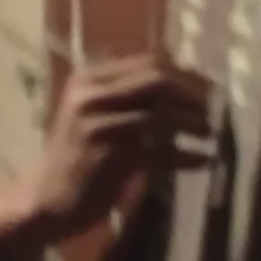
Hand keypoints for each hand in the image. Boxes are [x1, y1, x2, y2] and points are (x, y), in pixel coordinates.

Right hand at [0, 57, 213, 260]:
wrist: (47, 199)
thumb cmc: (77, 157)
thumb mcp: (95, 115)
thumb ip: (127, 96)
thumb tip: (182, 82)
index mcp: (89, 79)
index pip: (148, 62)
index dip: (184, 73)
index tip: (208, 88)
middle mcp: (91, 96)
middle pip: (157, 80)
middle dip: (192, 94)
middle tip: (214, 109)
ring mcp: (99, 125)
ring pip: (162, 115)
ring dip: (193, 124)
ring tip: (211, 134)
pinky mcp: (110, 157)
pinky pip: (161, 152)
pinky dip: (187, 157)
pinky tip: (204, 161)